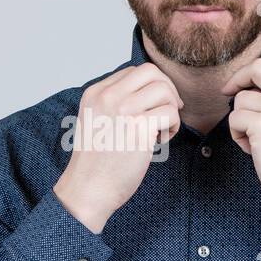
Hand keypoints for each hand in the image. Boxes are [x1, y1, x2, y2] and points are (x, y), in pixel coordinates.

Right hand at [54, 63, 182, 233]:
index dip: (151, 87)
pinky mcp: (138, 129)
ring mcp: (123, 111)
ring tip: (160, 131)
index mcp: (95, 93)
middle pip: (151, 72)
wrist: (88, 189)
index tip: (152, 107)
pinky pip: (170, 113)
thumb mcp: (96, 120)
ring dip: (171, 110)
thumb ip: (114, 102)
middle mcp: (108, 97)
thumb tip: (150, 91)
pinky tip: (159, 142)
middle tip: (167, 112)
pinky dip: (172, 127)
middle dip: (167, 90)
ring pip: (164, 91)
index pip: (134, 71)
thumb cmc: (96, 161)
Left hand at [219, 58, 260, 212]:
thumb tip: (251, 89)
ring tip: (255, 142)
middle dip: (237, 79)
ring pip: (241, 101)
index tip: (239, 87)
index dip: (250, 77)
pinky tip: (252, 149)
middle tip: (227, 93)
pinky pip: (235, 119)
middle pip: (257, 68)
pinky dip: (237, 136)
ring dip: (240, 122)